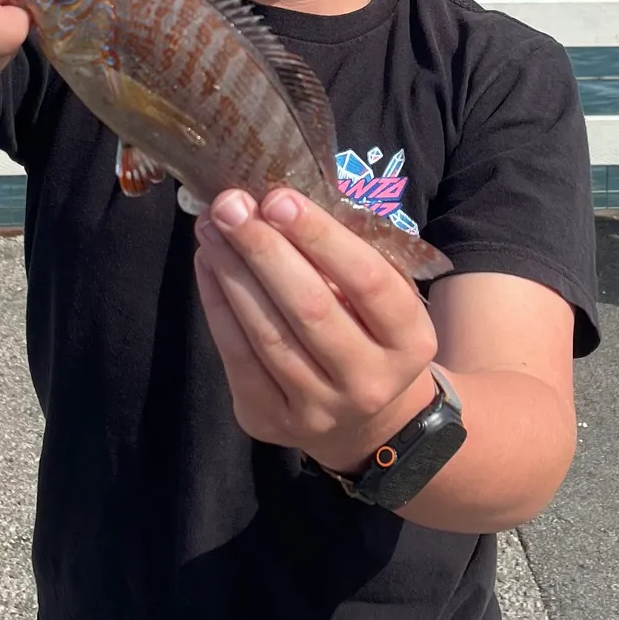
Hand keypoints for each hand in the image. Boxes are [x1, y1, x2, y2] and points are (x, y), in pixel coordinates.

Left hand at [194, 186, 440, 476]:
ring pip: (267, 334)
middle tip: (230, 204)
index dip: (320, 237)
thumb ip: (347, 253)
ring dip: (232, 272)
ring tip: (211, 227)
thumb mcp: (384, 294)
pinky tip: (208, 263)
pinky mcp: (270, 421)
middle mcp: (369, 382)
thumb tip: (280, 201)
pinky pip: (237, 357)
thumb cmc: (370, 329)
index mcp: (410, 340)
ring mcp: (318, 409)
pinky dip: (217, 304)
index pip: (367, 281)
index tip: (279, 198)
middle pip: (310, 309)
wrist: (366, 420)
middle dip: (264, 249)